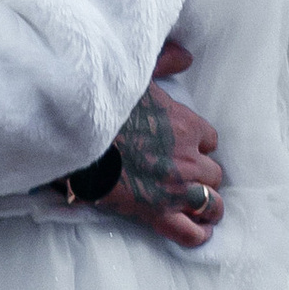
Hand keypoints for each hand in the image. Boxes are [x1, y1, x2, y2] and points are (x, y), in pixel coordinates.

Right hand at [96, 40, 223, 250]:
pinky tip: (198, 231)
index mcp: (186, 125)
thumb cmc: (102, 105)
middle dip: (202, 174)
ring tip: (199, 206)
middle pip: (213, 172)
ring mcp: (175, 188)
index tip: (184, 147)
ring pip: (210, 202)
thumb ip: (164, 61)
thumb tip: (187, 56)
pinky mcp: (156, 212)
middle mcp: (188, 159)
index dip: (198, 144)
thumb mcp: (135, 75)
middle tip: (185, 175)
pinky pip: (190, 232)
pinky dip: (197, 234)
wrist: (75, 139)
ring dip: (207, 203)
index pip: (209, 139)